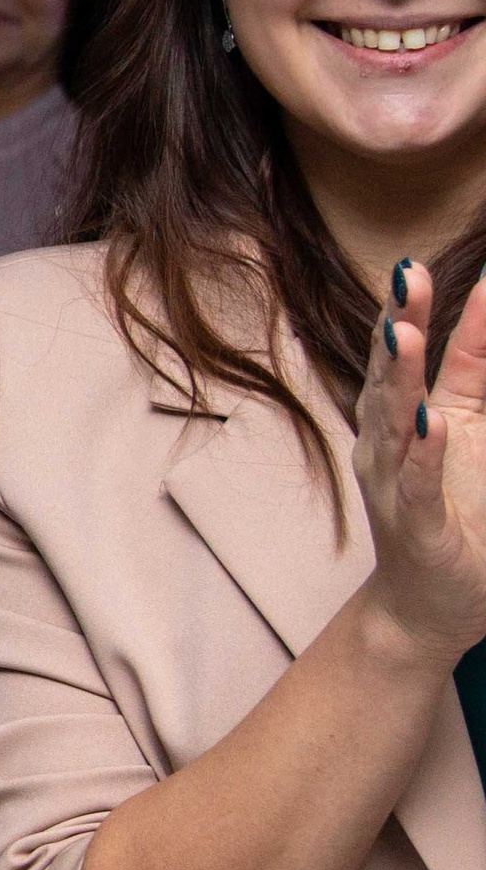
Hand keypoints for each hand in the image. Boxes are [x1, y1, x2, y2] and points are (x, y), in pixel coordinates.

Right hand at [353, 259, 485, 665]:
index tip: (432, 263)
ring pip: (394, 423)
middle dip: (401, 323)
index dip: (430, 309)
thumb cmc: (462, 517)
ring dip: (401, 379)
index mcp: (416, 416)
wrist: (432, 606)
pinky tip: (429, 426)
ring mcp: (397, 483)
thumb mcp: (476, 435)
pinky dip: (421, 455)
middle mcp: (392, 442)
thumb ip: (477, 379)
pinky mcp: (416, 526)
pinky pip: (417, 486)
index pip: (432, 353)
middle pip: (396, 374)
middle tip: (408, 274)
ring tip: (408, 337)